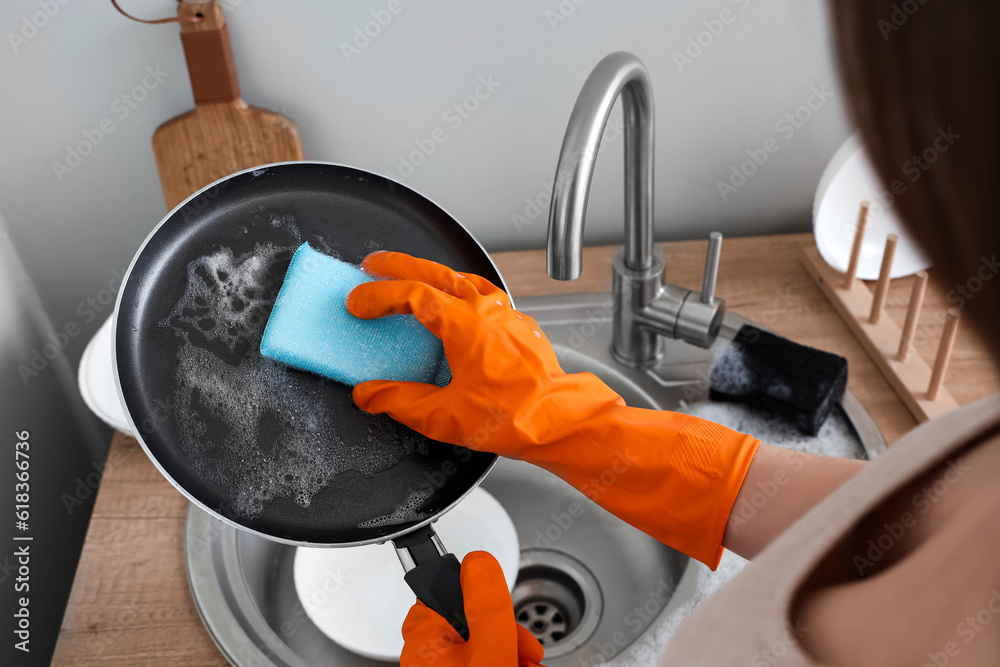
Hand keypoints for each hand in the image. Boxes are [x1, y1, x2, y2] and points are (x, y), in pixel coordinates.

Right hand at [347, 252, 760, 568]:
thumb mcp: (444, 417)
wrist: (561, 423)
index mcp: (464, 323)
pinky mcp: (518, 326)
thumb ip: (400, 401)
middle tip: (374, 264)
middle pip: (436, 272)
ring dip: (432, 274)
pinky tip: (453, 304)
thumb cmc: (514, 417)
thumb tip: (370, 394)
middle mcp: (487, 310)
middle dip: (400, 265)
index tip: (359, 302)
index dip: (379, 295)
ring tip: (410, 278)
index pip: (411, 295)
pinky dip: (458, 291)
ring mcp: (506, 314)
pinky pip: (482, 294)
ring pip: (462, 278)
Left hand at [400, 551, 543, 666]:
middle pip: (470, 622)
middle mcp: (427, 657)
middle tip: (523, 649)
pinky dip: (506, 663)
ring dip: (512, 652)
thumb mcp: (492, 646)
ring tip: (525, 665)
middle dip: (506, 633)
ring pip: (484, 645)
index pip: (440, 593)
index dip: (475, 594)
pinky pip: (486, 662)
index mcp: (422, 641)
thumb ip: (486, 603)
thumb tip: (478, 562)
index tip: (498, 603)